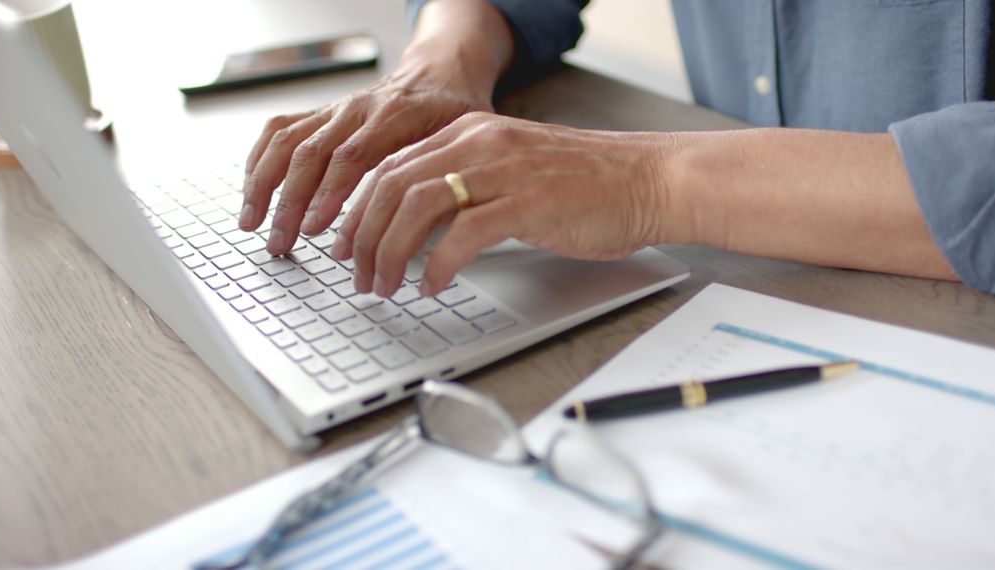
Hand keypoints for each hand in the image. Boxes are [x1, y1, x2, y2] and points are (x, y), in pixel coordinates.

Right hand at [239, 63, 493, 254]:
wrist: (440, 73)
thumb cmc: (454, 113)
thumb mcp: (462, 141)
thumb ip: (442, 176)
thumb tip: (430, 231)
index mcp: (395, 116)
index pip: (353, 156)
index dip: (331, 193)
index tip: (314, 228)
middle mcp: (358, 110)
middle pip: (311, 153)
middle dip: (289, 202)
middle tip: (281, 243)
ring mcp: (334, 111)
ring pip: (286, 142)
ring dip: (264, 185)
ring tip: (253, 225)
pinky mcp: (320, 114)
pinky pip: (279, 132)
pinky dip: (259, 161)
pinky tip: (252, 192)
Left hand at [331, 112, 676, 297]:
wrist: (647, 181)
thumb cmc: (589, 185)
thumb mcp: (514, 172)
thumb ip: (468, 188)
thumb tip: (422, 230)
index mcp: (472, 133)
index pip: (391, 167)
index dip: (359, 210)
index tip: (347, 244)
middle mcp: (480, 143)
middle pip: (392, 186)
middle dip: (364, 237)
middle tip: (359, 275)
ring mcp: (502, 171)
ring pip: (415, 206)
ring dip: (390, 252)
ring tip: (386, 285)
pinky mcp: (526, 203)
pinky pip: (462, 234)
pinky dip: (437, 264)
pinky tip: (432, 285)